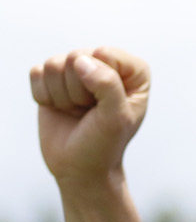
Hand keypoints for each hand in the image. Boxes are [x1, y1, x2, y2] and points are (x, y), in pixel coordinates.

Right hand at [29, 48, 149, 186]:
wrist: (80, 168)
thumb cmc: (105, 144)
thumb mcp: (116, 118)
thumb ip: (107, 85)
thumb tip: (81, 60)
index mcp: (132, 72)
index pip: (106, 53)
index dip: (101, 81)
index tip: (108, 107)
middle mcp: (105, 66)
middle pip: (77, 56)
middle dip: (79, 91)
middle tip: (90, 112)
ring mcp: (77, 71)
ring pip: (54, 64)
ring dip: (62, 96)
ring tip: (77, 112)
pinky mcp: (51, 79)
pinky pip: (37, 73)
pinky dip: (45, 97)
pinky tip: (61, 110)